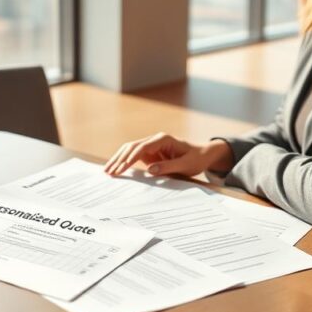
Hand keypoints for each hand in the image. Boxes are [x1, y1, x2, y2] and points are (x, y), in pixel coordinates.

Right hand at [104, 133, 232, 176]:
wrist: (203, 154)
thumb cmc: (196, 159)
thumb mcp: (186, 165)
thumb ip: (168, 167)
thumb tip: (150, 169)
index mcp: (163, 139)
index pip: (142, 147)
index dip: (130, 157)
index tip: (121, 167)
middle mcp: (155, 140)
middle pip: (132, 146)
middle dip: (120, 159)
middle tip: (109, 171)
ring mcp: (151, 146)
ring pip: (130, 150)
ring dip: (119, 160)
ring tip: (107, 171)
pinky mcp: (150, 153)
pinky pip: (134, 156)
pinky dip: (124, 162)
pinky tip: (116, 169)